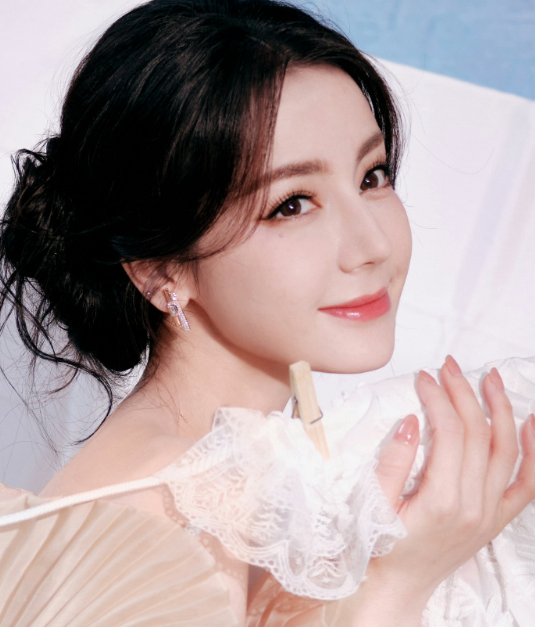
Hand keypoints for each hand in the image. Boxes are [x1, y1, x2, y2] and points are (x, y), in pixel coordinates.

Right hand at [356, 356, 534, 625]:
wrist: (398, 588)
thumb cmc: (382, 547)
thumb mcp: (374, 504)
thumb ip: (393, 462)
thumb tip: (410, 422)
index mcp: (442, 500)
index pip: (448, 432)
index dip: (437, 398)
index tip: (423, 377)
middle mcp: (474, 505)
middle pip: (477, 433)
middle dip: (464, 392)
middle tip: (449, 366)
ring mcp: (490, 513)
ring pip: (505, 450)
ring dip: (499, 409)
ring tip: (489, 378)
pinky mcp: (495, 520)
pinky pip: (526, 485)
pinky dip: (533, 452)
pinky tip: (530, 423)